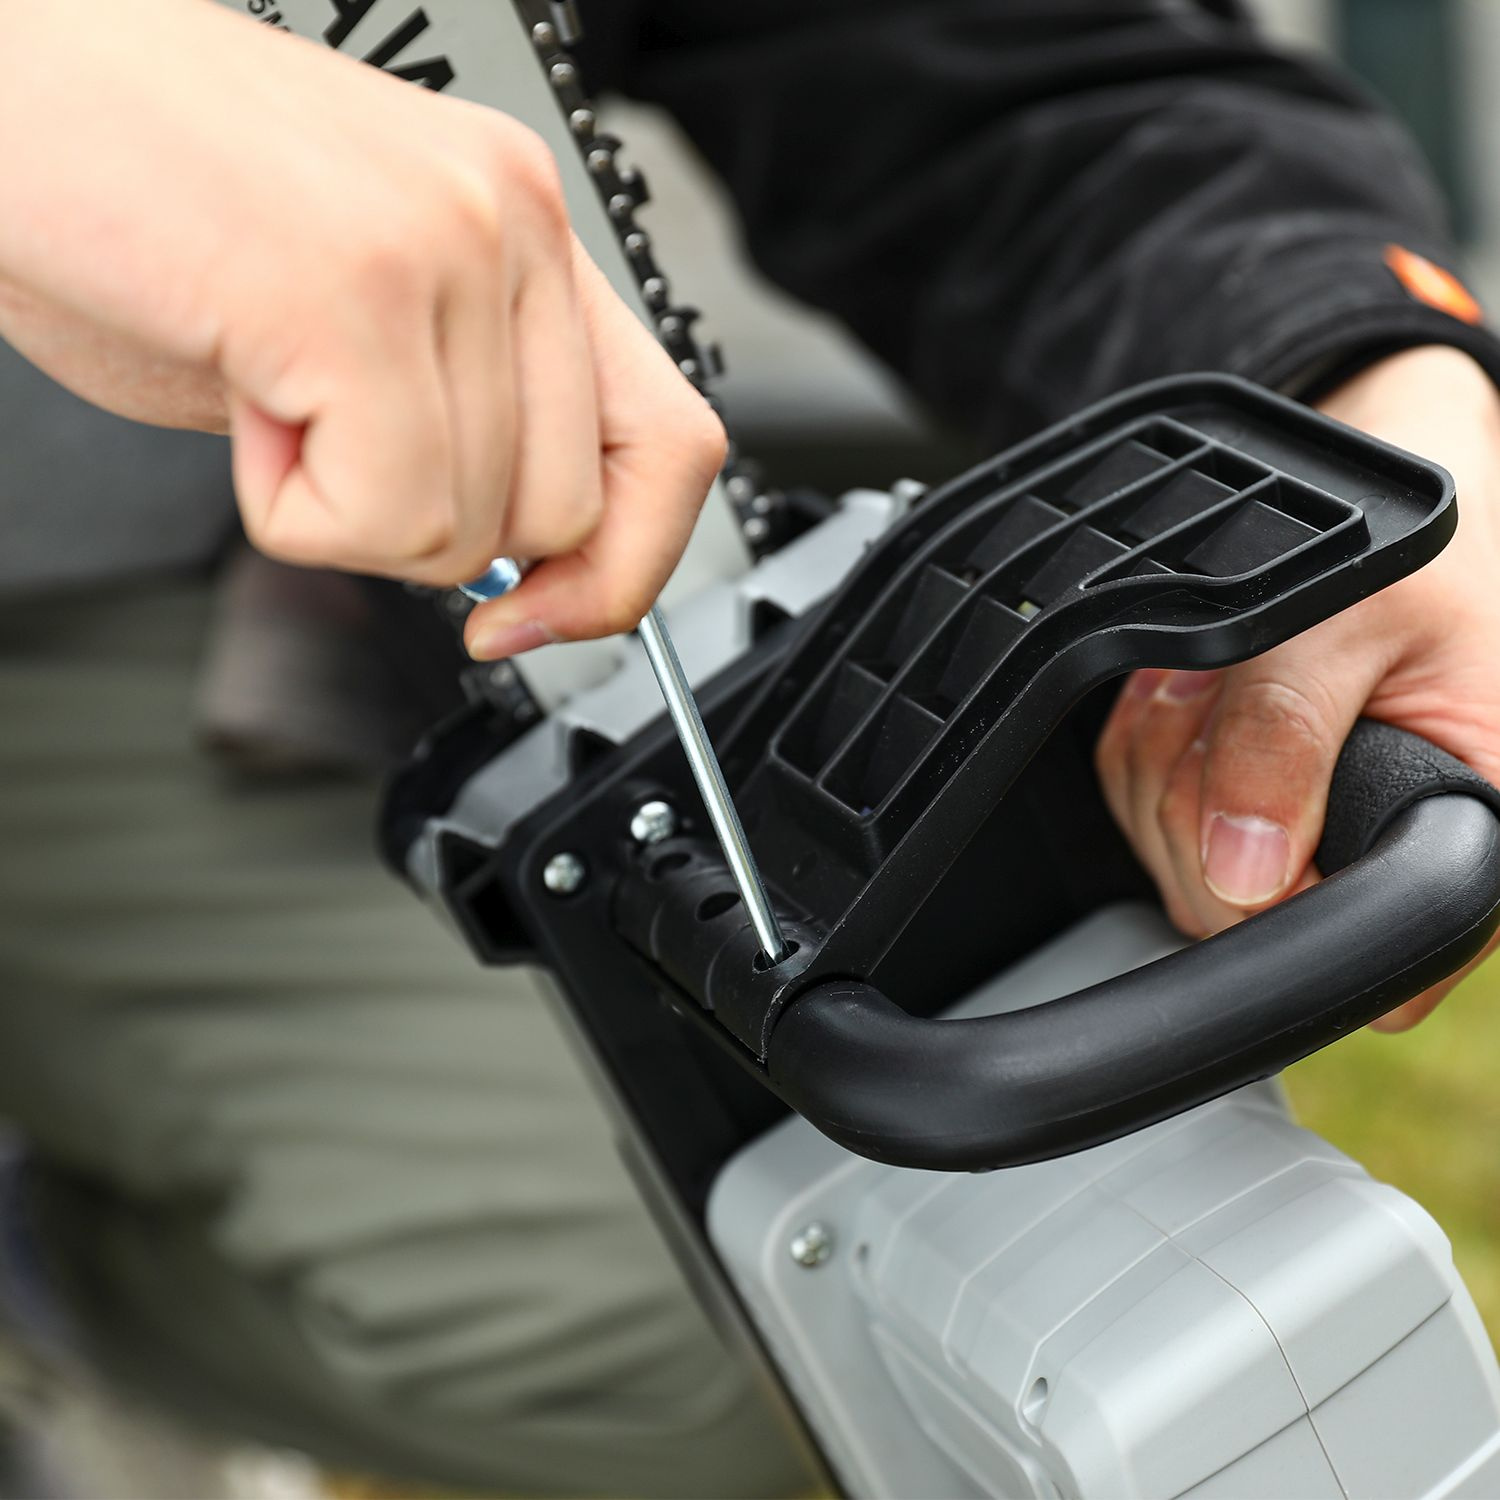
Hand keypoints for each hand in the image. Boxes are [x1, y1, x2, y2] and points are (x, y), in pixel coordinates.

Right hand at [0, 0, 722, 652]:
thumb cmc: (142, 195)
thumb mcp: (352, 327)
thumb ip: (468, 426)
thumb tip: (528, 559)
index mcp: (525, 226)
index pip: (673, 446)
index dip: (624, 565)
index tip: (542, 613)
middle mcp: (510, 221)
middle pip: (565, 514)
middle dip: (432, 531)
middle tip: (331, 446)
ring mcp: (445, 247)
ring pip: (469, 529)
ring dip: (343, 509)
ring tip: (267, 389)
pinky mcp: (354, 294)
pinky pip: (386, 518)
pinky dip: (295, 513)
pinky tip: (244, 398)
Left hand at [1095, 345, 1499, 1029]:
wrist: (1395, 538)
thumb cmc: (1412, 564)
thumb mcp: (1355, 619)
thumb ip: (1290, 736)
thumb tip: (1244, 871)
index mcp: (1472, 839)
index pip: (1365, 956)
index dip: (1273, 894)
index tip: (1246, 799)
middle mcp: (1392, 867)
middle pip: (1231, 914)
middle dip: (1201, 789)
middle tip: (1237, 692)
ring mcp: (1307, 859)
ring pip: (1174, 865)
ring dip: (1173, 752)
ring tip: (1232, 682)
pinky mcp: (1243, 832)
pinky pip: (1141, 816)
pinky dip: (1151, 743)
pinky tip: (1206, 695)